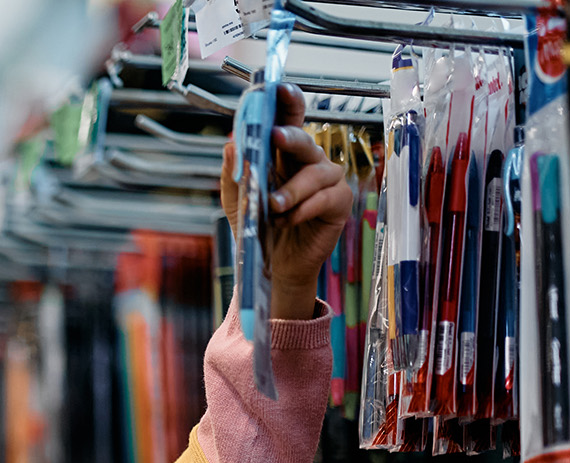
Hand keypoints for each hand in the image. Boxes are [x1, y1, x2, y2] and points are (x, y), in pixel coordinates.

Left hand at [218, 83, 352, 319]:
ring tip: (273, 206)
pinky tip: (287, 219)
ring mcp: (327, 181)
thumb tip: (231, 143)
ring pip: (315, 172)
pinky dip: (304, 208)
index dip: (287, 103)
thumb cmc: (258, 228)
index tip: (279, 89)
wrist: (272, 266)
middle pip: (304, 140)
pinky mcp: (338, 203)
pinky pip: (325, 198)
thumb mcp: (237, 201)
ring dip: (292, 189)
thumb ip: (234, 173)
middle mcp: (308, 163)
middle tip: (275, 136)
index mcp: (283, 156)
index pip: (287, 122)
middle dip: (290, 136)